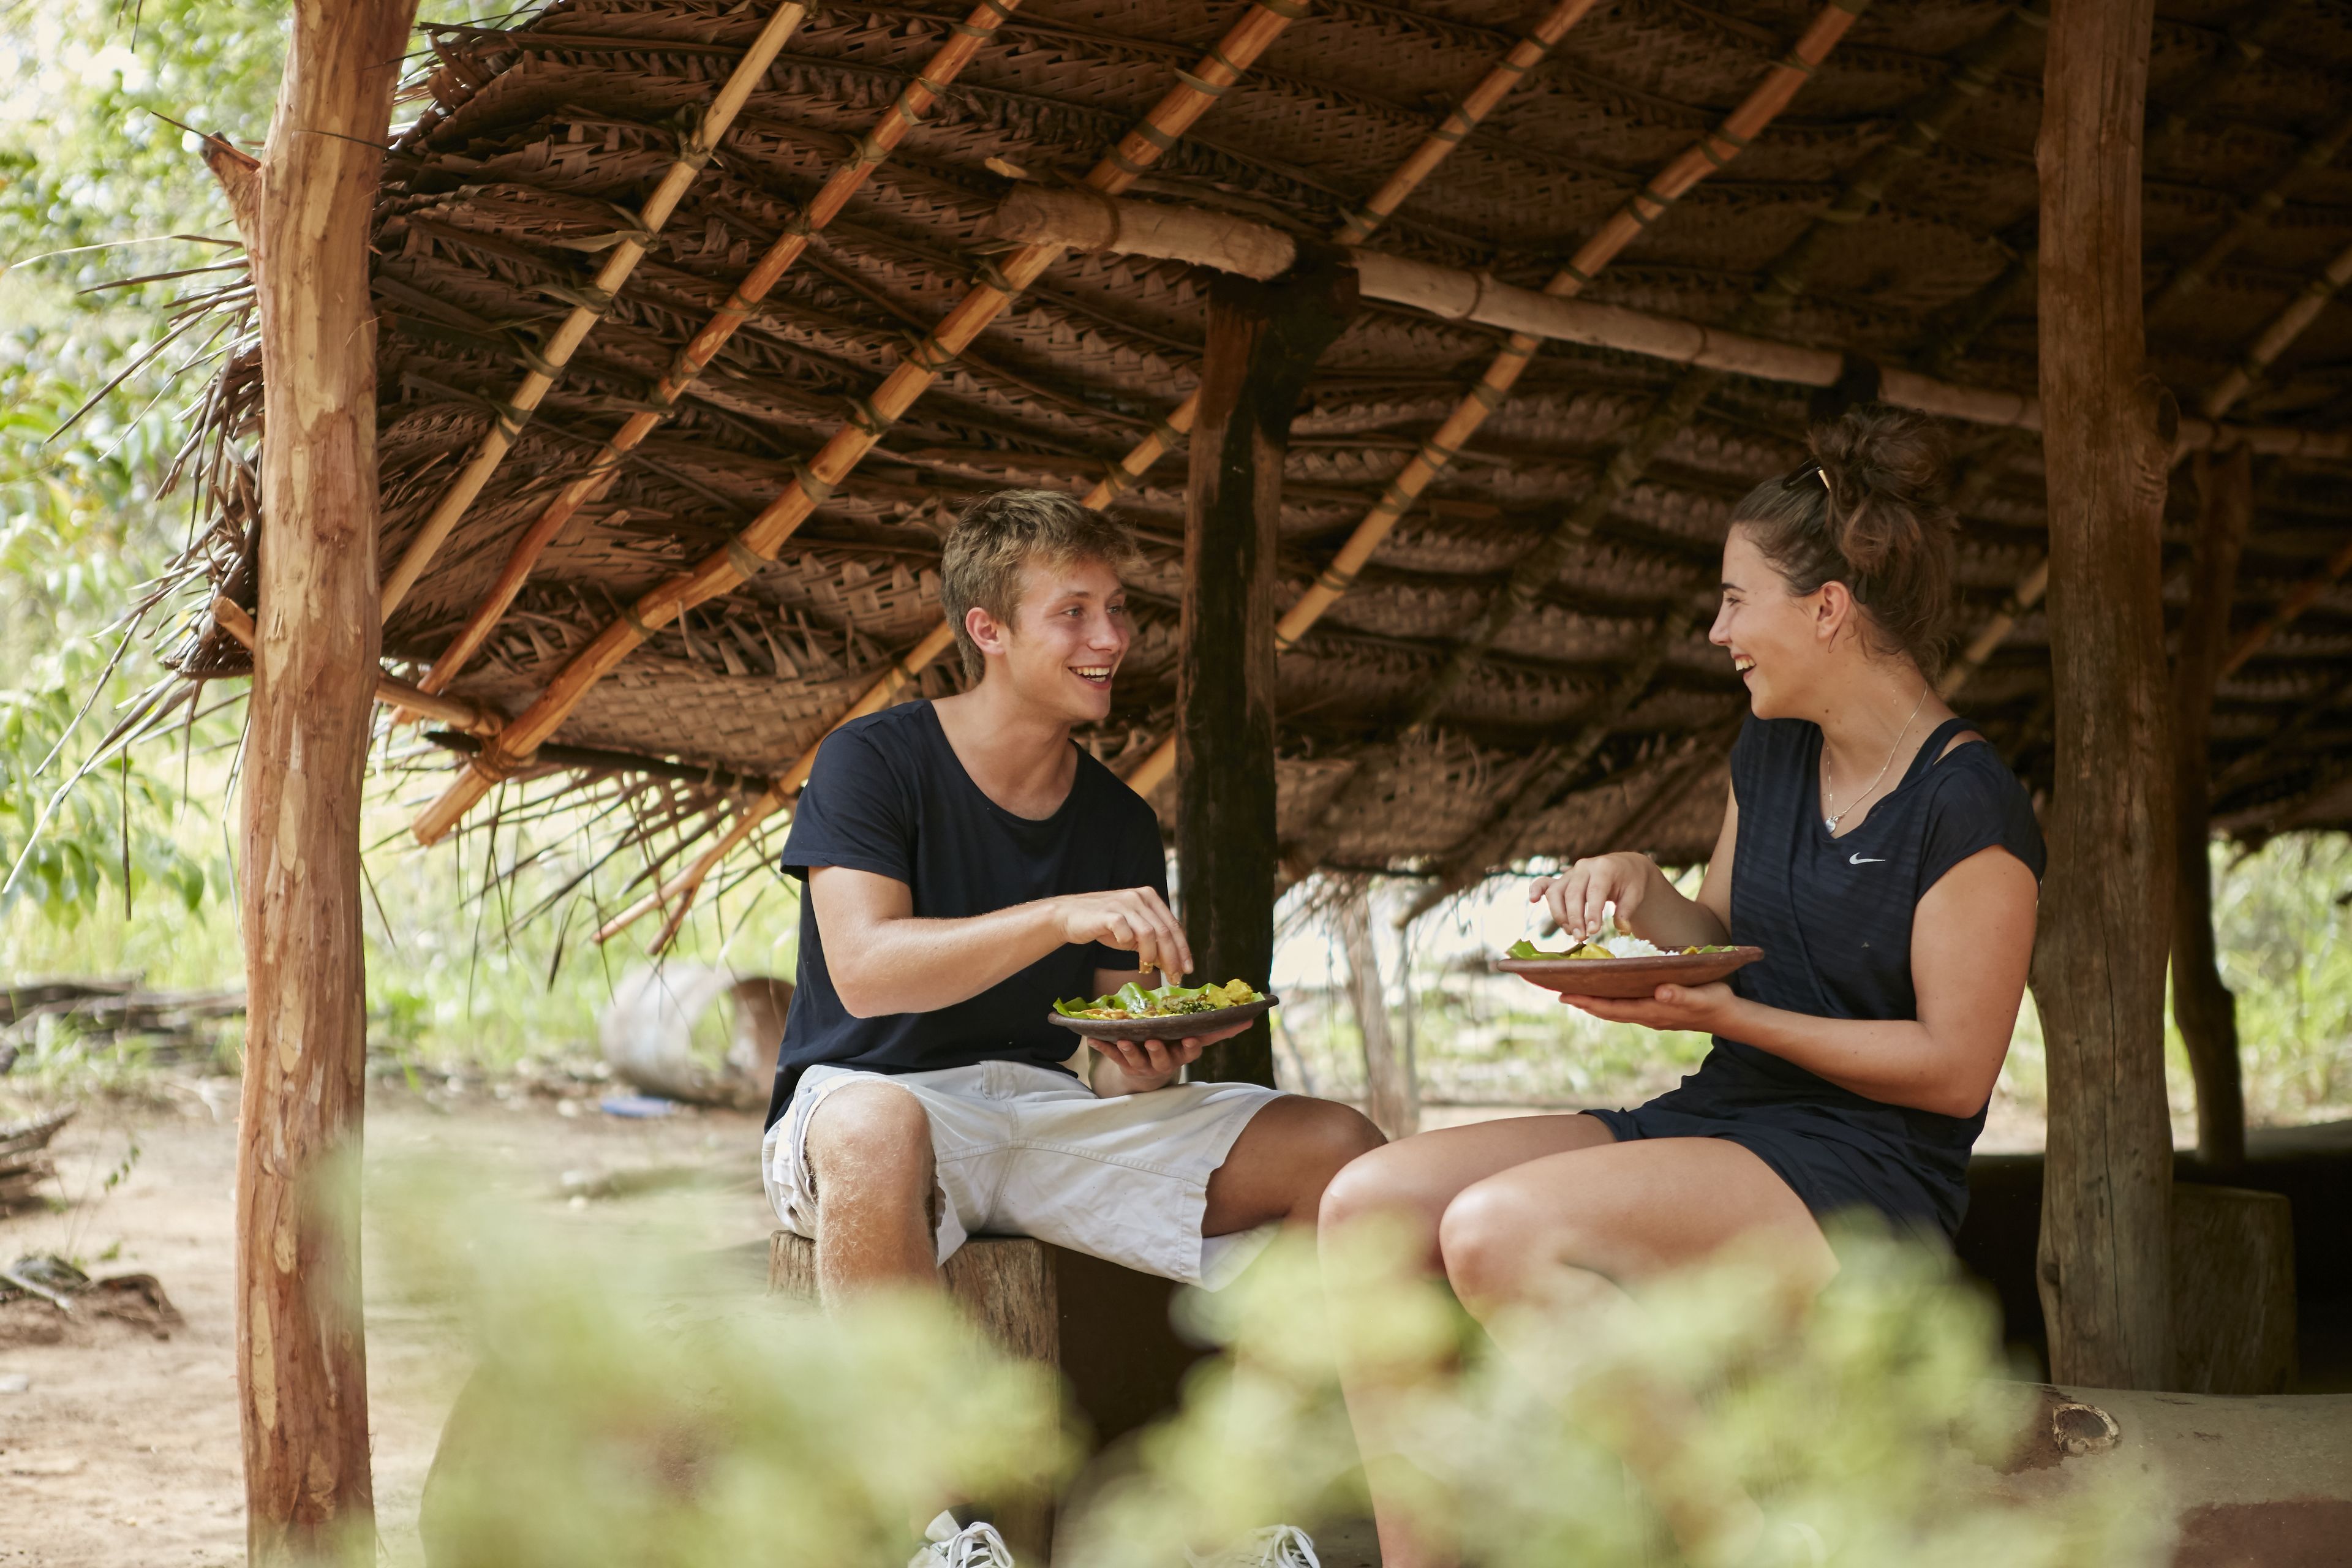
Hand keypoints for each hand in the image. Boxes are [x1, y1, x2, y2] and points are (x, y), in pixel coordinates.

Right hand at [1055, 887, 1191, 977]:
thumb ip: (1152, 941)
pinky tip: (1127, 952)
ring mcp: (1124, 903)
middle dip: (1172, 958)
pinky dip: (1129, 945)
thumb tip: (1173, 964)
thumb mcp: (1133, 932)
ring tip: (1146, 969)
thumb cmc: (1104, 926)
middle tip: (1174, 978)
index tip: (1188, 969)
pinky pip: (1126, 933)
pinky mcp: (1108, 913)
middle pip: (1164, 931)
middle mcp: (1139, 897)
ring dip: (1151, 956)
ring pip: (1149, 933)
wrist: (1070, 917)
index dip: (1183, 949)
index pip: (1173, 925)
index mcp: (1150, 897)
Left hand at [1088, 1016, 1252, 1090]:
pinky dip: (1101, 1048)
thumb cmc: (1177, 1047)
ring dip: (1128, 1050)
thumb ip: (1220, 1029)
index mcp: (1180, 1053)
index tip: (1190, 1041)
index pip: (1189, 1052)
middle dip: (1158, 1051)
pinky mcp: (1123, 1064)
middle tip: (1153, 1041)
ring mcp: (1142, 1064)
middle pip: (1162, 1059)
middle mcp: (1162, 1062)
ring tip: (1121, 1040)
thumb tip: (1251, 1018)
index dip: (1189, 1048)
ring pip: (1135, 1059)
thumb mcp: (1196, 1038)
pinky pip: (1111, 1056)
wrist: (1149, 1074)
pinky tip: (1091, 1039)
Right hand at [1530, 852, 1660, 942]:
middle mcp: (1584, 867)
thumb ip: (1626, 911)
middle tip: (1581, 938)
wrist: (1624, 866)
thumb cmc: (1630, 882)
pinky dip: (1536, 889)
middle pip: (1573, 894)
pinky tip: (1532, 900)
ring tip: (1571, 932)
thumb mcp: (1635, 894)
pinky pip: (1545, 883)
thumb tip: (1621, 929)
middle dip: (1575, 918)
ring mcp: (1570, 873)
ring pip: (1556, 893)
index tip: (1594, 931)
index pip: (1595, 892)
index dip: (1592, 912)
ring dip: (1560, 915)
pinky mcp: (1562, 880)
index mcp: (1603, 868)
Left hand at [1554, 981, 1736, 1034]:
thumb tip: (1660, 992)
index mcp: (1653, 1010)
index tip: (1566, 995)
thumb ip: (1681, 995)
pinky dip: (1610, 1000)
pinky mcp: (1656, 1010)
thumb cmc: (1715, 1003)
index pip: (1613, 1007)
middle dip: (1583, 1002)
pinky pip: (1625, 1006)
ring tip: (1574, 992)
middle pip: (1607, 1010)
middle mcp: (1647, 1015)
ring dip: (1594, 1002)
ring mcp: (1650, 1014)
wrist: (1728, 1016)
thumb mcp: (1701, 996)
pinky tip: (1604, 992)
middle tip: (1559, 993)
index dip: (1588, 1002)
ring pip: (1615, 1009)